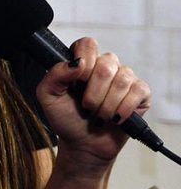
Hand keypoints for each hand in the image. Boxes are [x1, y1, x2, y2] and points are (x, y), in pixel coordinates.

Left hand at [36, 37, 151, 167]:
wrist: (82, 143)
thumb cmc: (65, 118)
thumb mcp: (48, 96)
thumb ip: (55, 75)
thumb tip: (77, 62)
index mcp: (82, 63)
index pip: (88, 44)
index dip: (84, 62)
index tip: (77, 83)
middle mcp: (105, 66)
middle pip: (106, 64)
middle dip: (93, 93)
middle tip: (86, 107)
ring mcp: (124, 78)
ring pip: (122, 79)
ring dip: (107, 105)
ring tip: (99, 116)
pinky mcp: (140, 93)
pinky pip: (138, 91)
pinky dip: (123, 109)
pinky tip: (115, 118)